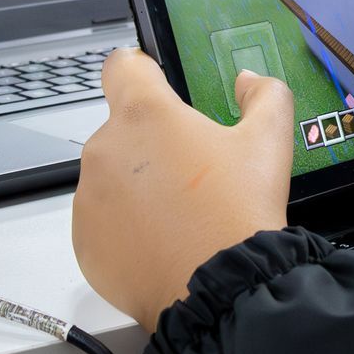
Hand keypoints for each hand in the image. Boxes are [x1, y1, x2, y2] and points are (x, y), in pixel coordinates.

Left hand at [73, 49, 292, 330]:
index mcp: (146, 114)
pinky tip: (162, 238)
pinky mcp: (84, 240)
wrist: (217, 288)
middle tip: (194, 168)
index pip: (122, 65)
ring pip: (111, 175)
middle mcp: (106, 149)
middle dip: (153, 141)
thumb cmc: (238, 211)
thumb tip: (250, 82)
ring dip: (137, 183)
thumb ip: (265, 93)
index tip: (156, 83)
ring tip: (180, 210)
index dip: (141, 68)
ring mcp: (89, 198)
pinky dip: (126, 224)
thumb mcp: (269, 140)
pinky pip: (102, 219)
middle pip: (123, 127)